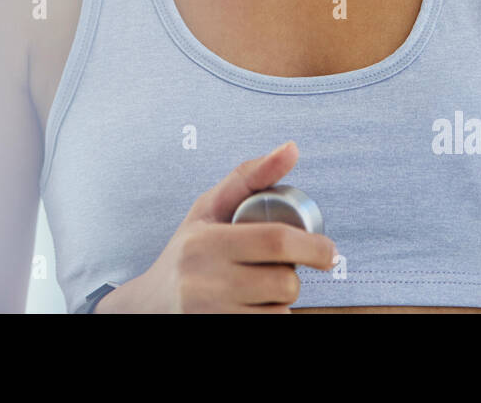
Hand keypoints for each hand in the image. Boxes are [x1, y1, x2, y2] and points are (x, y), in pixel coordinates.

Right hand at [101, 141, 337, 312]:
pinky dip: (269, 316)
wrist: (151, 304)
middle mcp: (204, 281)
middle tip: (286, 268)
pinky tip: (251, 305)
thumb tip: (292, 148)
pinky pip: (268, 326)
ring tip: (259, 287)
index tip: (329, 251)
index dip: (313, 246)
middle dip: (296, 276)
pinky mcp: (215, 331)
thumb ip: (250, 176)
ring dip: (281, 299)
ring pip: (279, 311)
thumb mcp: (209, 208)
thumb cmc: (188, 250)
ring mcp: (210, 314)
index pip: (275, 241)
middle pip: (284, 282)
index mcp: (204, 242)